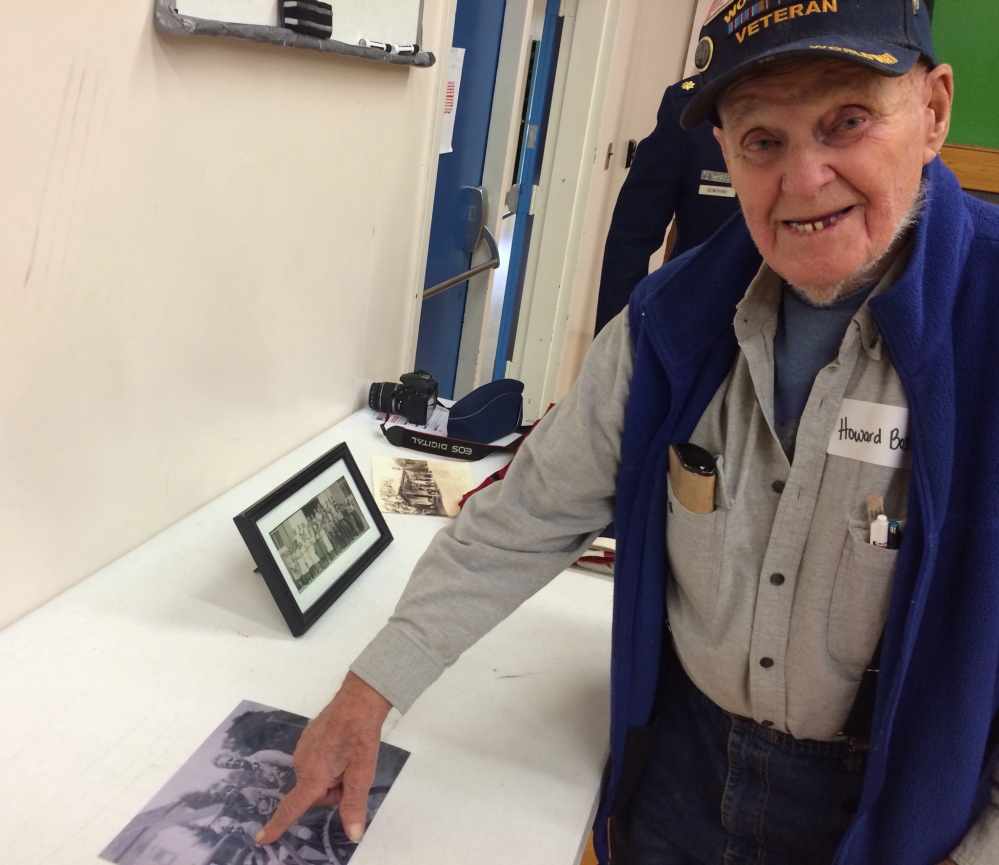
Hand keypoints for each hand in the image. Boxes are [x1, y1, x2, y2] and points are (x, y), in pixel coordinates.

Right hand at [254, 672, 391, 846]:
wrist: (358, 700)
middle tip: (351, 771)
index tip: (261, 838)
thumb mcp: (361, 773)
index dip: (277, 825)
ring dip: (331, 774)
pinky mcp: (306, 737)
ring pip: (316, 776)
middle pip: (314, 793)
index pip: (292, 807)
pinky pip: (315, 760)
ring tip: (348, 755)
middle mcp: (301, 763)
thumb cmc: (360, 737)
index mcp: (312, 775)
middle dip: (333, 789)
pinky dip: (327, 760)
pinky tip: (342, 745)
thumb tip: (353, 836)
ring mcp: (301, 748)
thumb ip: (353, 806)